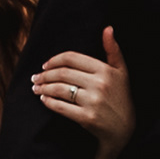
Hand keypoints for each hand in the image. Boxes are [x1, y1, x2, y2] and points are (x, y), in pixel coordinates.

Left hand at [34, 28, 134, 157]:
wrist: (124, 130)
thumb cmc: (121, 97)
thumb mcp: (121, 72)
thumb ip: (113, 49)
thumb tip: (107, 28)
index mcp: (105, 70)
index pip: (72, 58)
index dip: (54, 60)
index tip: (45, 65)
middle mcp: (100, 84)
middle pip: (63, 73)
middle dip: (44, 74)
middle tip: (35, 77)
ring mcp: (93, 101)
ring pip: (59, 89)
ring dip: (43, 87)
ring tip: (36, 88)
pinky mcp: (87, 118)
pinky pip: (61, 107)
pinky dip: (49, 102)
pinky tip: (43, 99)